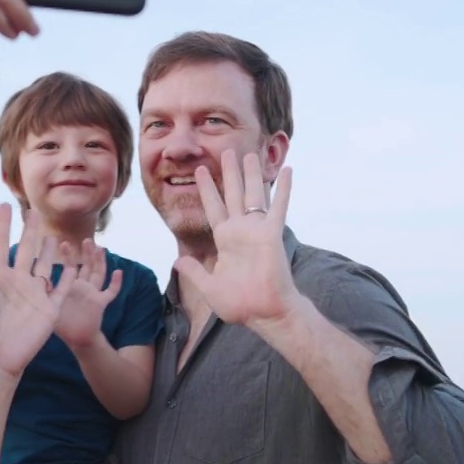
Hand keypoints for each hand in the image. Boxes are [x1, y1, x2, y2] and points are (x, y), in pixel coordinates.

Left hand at [0, 204, 76, 378]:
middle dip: (29, 230)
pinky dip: (69, 273)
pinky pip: (63, 287)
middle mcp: (16, 283)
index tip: (4, 206)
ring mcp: (34, 295)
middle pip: (25, 249)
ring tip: (52, 232)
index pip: (0, 245)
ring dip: (49, 248)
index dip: (3, 226)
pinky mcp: (50, 309)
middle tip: (33, 210)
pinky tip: (74, 260)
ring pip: (45, 264)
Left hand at [54, 240, 122, 349]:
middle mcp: (82, 286)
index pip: (69, 266)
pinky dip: (116, 283)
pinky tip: (119, 272)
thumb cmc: (60, 323)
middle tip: (86, 240)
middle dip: (87, 253)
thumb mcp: (48, 305)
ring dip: (100, 261)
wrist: (77, 339)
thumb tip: (30, 279)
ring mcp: (92, 293)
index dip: (68, 255)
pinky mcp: (101, 302)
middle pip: (86, 266)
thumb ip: (43, 292)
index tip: (64, 242)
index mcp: (69, 285)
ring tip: (100, 248)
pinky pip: (111, 292)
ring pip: (98, 273)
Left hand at [173, 150, 302, 331]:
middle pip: (233, 194)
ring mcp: (257, 231)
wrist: (264, 313)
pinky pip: (278, 206)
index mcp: (225, 240)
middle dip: (229, 172)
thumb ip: (195, 272)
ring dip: (252, 174)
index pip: (213, 208)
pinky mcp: (272, 234)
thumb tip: (177, 262)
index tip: (199, 171)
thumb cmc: (240, 304)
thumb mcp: (209, 287)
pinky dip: (283, 188)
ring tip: (250, 152)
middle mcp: (240, 231)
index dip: (207, 189)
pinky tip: (286, 170)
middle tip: (227, 150)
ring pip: (254, 194)